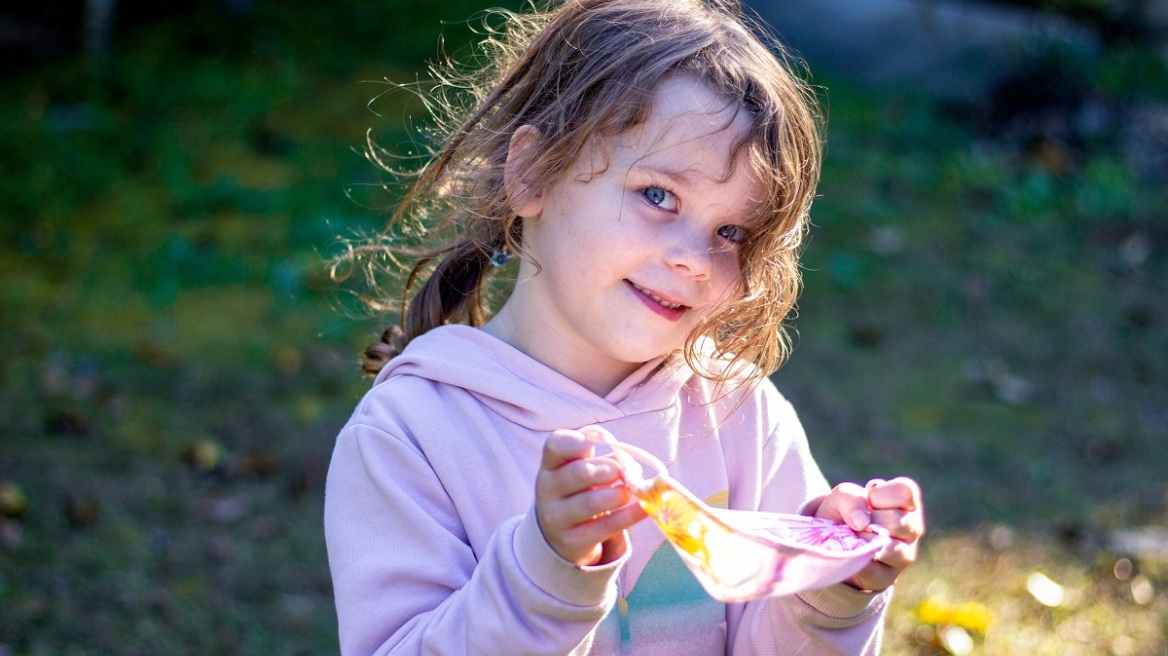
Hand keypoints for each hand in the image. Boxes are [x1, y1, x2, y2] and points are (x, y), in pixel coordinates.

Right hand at [534, 428, 646, 566]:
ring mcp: (556, 518)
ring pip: (592, 502)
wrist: (561, 536)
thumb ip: (602, 459)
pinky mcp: (572, 541)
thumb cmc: (578, 491)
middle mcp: (547, 490)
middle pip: (579, 473)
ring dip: (619, 494)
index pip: (555, 446)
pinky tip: (644, 508)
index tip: (594, 444)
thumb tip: (628, 460)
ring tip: (628, 491)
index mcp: (550, 466)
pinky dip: (631, 515)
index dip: (577, 441)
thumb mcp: (581, 471)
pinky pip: (607, 526)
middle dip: (608, 470)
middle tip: (622, 473)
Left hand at [812, 477, 924, 592]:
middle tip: (856, 522)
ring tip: (853, 537)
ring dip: (864, 541)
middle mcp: (913, 528)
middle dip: (869, 520)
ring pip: (891, 548)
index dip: (880, 494)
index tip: (867, 499)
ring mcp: (905, 555)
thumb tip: (861, 523)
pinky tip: (850, 552)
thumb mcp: (842, 496)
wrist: (829, 540)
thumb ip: (849, 497)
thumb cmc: (845, 511)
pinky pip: (874, 571)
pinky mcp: (888, 577)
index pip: (905, 492)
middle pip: (897, 521)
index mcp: (907, 502)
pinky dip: (857, 560)